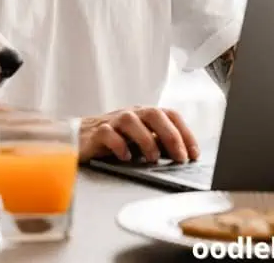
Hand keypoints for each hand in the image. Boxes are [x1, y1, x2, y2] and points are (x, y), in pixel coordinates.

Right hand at [78, 106, 199, 163]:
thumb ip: (158, 142)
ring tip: (152, 159)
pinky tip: (125, 157)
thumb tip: (182, 155)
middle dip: (171, 136)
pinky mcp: (97, 132)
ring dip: (147, 140)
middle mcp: (131, 114)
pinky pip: (109, 134)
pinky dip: (120, 146)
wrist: (79, 137)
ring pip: (132, 121)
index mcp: (144, 114)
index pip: (170, 115)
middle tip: (179, 157)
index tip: (194, 153)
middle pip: (154, 114)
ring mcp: (113, 121)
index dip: (185, 132)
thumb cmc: (114, 139)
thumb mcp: (140, 139)